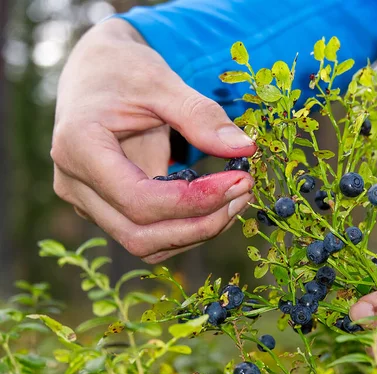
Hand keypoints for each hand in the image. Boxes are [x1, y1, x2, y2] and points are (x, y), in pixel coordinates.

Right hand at [51, 19, 255, 262]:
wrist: (96, 72)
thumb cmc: (123, 71)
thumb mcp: (162, 82)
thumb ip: (201, 116)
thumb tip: (245, 148)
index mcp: (79, 148)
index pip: (139, 200)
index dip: (194, 201)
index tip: (239, 181)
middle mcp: (74, 184)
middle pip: (140, 234)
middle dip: (201, 223)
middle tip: (245, 193)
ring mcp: (86, 201)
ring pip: (144, 243)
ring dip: (196, 232)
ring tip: (236, 199)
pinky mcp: (104, 208)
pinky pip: (147, 234)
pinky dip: (185, 228)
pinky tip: (217, 204)